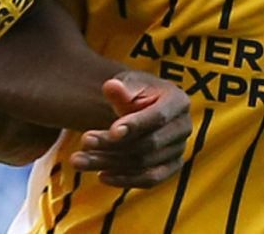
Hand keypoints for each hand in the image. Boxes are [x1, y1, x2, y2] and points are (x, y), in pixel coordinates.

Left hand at [70, 71, 191, 187]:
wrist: (142, 106)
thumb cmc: (135, 92)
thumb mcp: (128, 84)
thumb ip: (121, 88)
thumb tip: (110, 86)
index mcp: (178, 101)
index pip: (158, 117)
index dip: (135, 125)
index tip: (111, 131)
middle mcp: (183, 127)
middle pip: (149, 144)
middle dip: (113, 145)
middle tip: (84, 142)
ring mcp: (179, 150)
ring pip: (144, 163)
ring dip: (110, 163)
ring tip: (79, 160)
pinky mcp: (170, 168)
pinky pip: (149, 180)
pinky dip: (125, 180)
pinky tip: (101, 175)